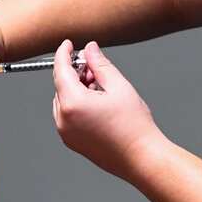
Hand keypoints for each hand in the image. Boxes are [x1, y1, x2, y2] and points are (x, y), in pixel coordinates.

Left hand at [51, 40, 162, 179]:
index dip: (64, 53)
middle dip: (75, 73)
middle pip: (61, 85)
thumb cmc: (133, 125)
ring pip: (63, 100)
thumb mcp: (118, 86)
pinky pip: (67, 115)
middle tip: (96, 69)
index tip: (68, 44)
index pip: (60, 70)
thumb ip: (100, 64)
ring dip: (76, 89)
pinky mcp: (71, 141)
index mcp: (73, 103)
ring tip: (101, 91)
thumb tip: (89, 49)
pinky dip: (77, 105)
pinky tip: (98, 105)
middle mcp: (63, 119)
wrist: (141, 157)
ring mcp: (65, 132)